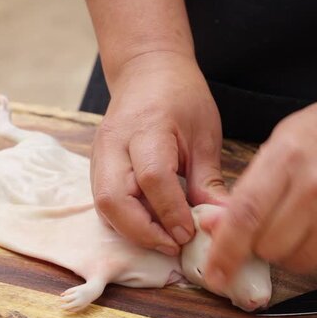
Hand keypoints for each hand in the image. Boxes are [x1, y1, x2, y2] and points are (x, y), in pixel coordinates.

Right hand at [91, 51, 227, 255]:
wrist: (146, 71)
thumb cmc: (180, 96)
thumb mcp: (204, 134)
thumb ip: (208, 180)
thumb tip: (220, 222)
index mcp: (147, 128)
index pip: (152, 178)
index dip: (171, 212)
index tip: (191, 233)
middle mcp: (114, 143)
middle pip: (113, 198)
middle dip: (142, 231)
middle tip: (173, 246)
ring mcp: (99, 155)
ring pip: (103, 205)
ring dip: (131, 230)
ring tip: (164, 240)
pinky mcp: (96, 165)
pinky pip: (104, 202)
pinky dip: (124, 221)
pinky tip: (150, 226)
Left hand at [203, 86, 316, 288]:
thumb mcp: (276, 146)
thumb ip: (244, 190)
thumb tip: (210, 226)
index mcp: (287, 160)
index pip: (246, 215)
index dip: (224, 250)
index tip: (213, 274)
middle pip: (268, 246)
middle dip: (257, 243)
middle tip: (268, 222)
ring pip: (294, 262)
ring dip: (287, 250)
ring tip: (300, 218)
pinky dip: (315, 252)